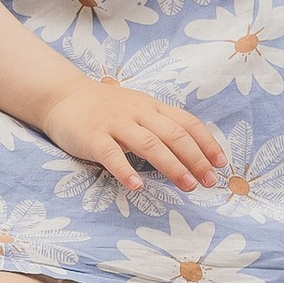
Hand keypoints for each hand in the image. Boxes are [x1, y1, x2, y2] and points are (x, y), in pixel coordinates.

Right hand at [45, 75, 226, 197]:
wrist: (63, 96)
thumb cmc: (105, 108)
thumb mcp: (138, 108)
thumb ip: (161, 124)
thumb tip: (195, 149)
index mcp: (152, 107)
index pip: (186, 123)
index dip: (206, 143)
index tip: (220, 164)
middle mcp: (137, 112)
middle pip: (173, 135)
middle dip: (195, 159)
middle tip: (208, 182)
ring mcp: (115, 124)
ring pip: (149, 144)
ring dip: (171, 166)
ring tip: (187, 185)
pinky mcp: (92, 136)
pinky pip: (111, 154)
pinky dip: (125, 170)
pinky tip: (137, 186)